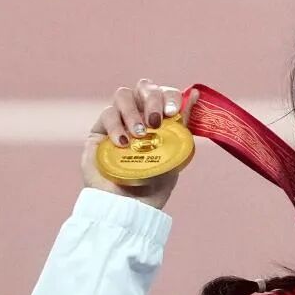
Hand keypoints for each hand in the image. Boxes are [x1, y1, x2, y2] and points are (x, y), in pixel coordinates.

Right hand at [81, 78, 198, 209]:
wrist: (130, 207)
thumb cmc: (154, 184)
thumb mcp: (175, 152)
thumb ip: (182, 125)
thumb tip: (196, 94)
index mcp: (159, 120)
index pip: (164, 93)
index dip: (169, 95)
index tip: (173, 112)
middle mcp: (139, 116)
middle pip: (143, 86)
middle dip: (152, 99)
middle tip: (156, 121)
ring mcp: (118, 122)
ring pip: (122, 95)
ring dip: (133, 112)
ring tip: (139, 135)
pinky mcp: (98, 132)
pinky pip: (106, 114)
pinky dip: (116, 127)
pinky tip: (123, 145)